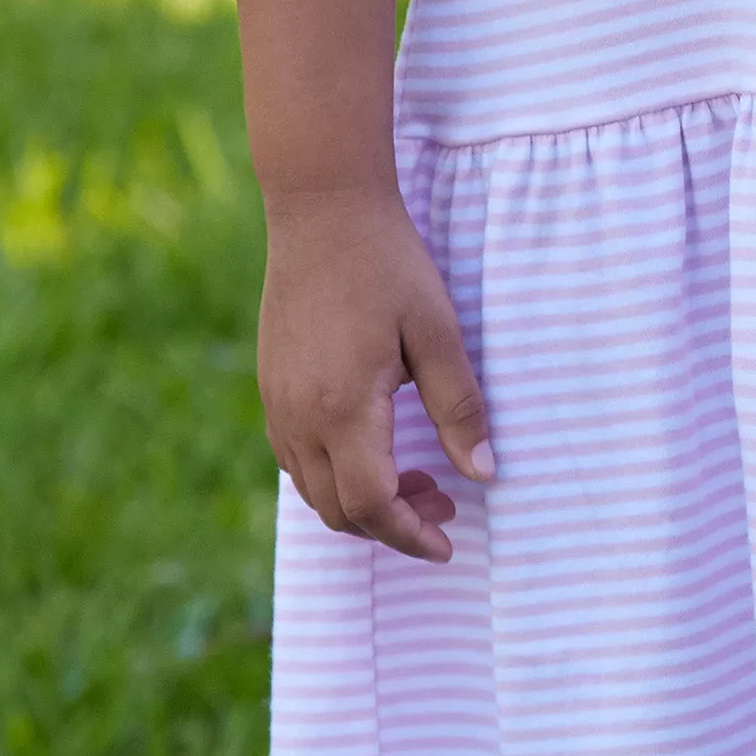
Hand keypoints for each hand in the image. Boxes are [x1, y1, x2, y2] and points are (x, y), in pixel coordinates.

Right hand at [257, 183, 494, 555]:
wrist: (321, 211)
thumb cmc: (388, 266)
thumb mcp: (438, 333)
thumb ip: (460, 408)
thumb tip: (484, 473)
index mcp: (344, 409)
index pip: (373, 505)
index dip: (411, 535)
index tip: (448, 544)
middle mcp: (300, 418)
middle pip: (339, 510)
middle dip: (393, 525)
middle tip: (445, 507)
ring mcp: (278, 405)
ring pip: (313, 490)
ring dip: (364, 503)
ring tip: (420, 480)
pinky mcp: (271, 389)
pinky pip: (297, 459)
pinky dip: (337, 475)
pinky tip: (376, 449)